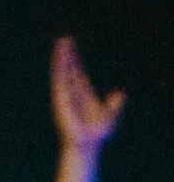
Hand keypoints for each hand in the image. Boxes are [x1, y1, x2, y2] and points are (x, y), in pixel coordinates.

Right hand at [52, 36, 125, 153]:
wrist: (88, 142)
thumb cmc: (98, 132)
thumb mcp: (110, 114)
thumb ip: (115, 104)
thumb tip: (120, 93)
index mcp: (83, 94)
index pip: (78, 73)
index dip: (75, 61)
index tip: (71, 49)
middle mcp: (73, 92)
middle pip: (69, 69)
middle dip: (67, 55)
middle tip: (65, 39)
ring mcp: (66, 95)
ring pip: (63, 72)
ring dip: (62, 58)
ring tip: (62, 44)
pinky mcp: (62, 100)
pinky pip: (61, 82)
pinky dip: (60, 71)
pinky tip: (60, 61)